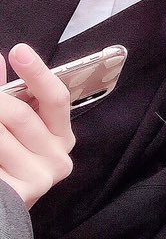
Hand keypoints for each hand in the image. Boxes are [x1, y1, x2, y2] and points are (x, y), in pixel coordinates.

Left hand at [0, 44, 74, 206]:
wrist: (1, 212)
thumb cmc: (7, 163)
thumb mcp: (12, 127)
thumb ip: (8, 95)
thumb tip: (0, 61)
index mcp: (62, 136)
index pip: (56, 97)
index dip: (37, 72)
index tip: (18, 50)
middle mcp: (60, 157)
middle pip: (21, 115)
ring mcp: (43, 176)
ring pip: (1, 136)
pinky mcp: (25, 191)